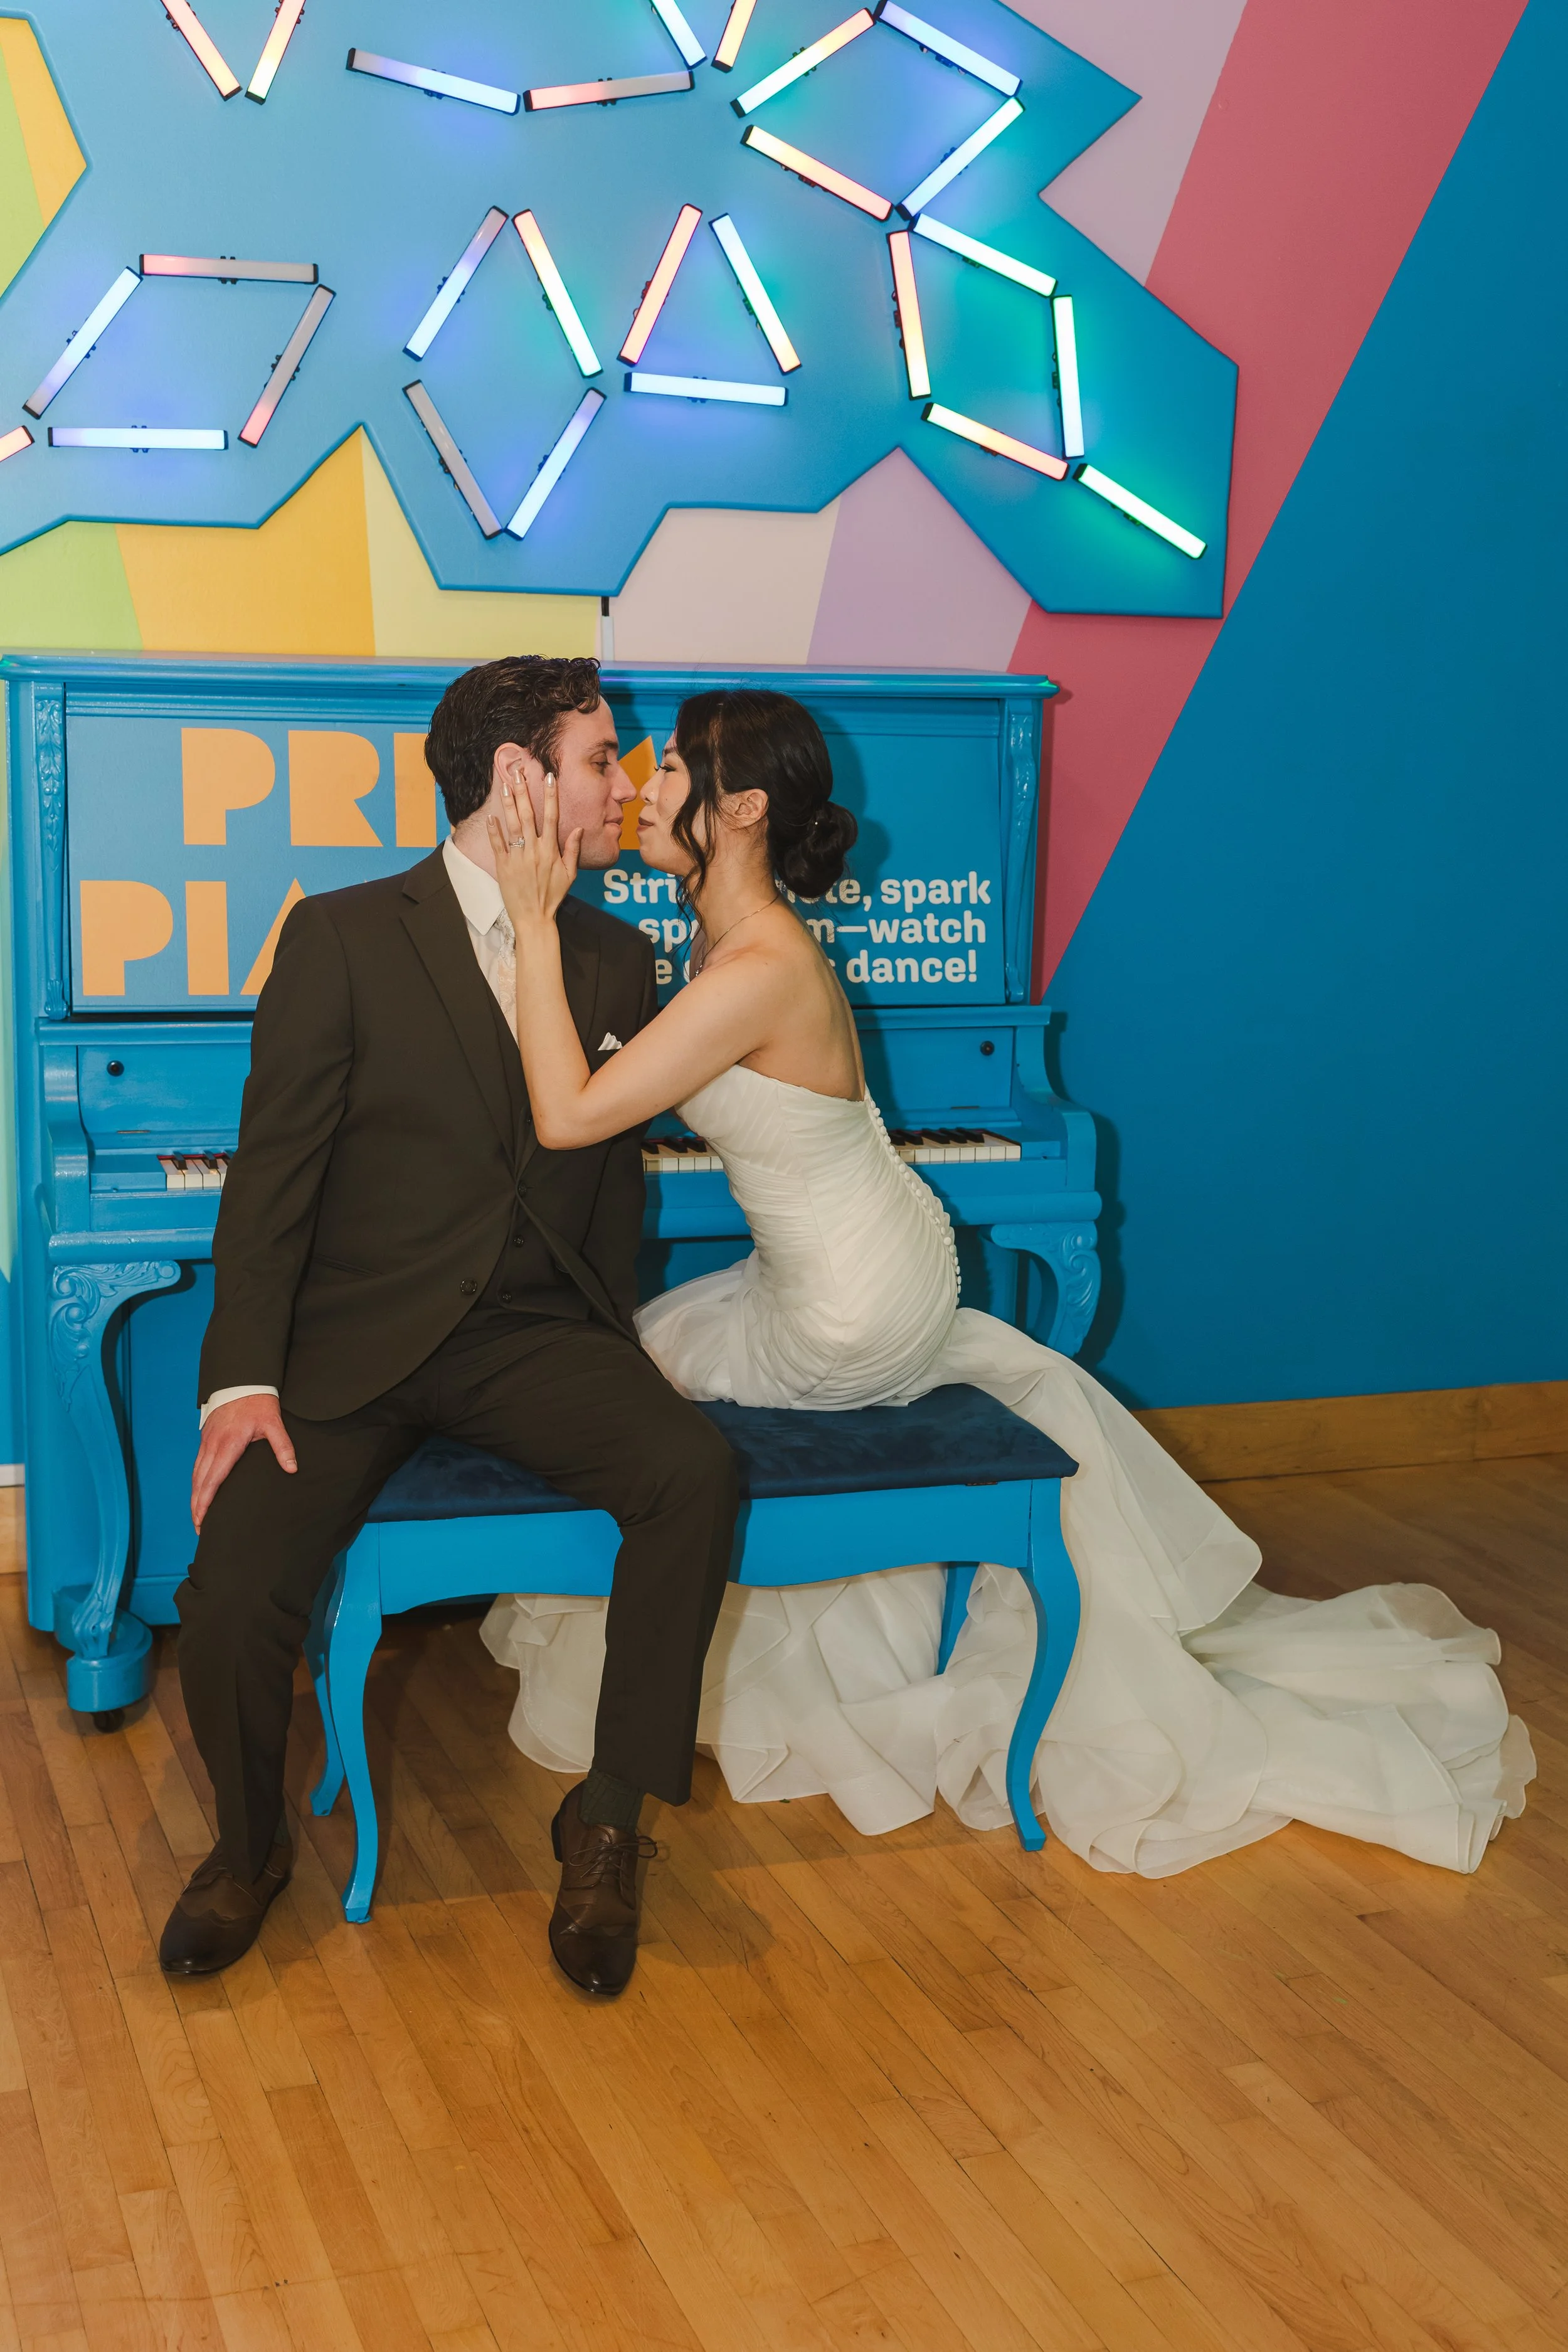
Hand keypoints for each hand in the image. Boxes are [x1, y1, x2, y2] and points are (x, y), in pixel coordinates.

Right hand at [192, 1395, 296, 1533]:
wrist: (242, 1380)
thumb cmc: (258, 1402)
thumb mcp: (273, 1423)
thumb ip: (282, 1446)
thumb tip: (292, 1468)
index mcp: (228, 1445)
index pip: (212, 1480)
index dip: (205, 1503)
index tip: (202, 1520)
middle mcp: (212, 1445)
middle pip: (200, 1482)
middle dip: (197, 1507)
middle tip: (199, 1528)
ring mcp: (206, 1442)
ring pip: (196, 1474)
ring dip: (195, 1496)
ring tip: (197, 1516)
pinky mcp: (206, 1438)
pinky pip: (197, 1464)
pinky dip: (196, 1482)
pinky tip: (199, 1492)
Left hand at [487, 771, 581, 931]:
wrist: (534, 917)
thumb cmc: (553, 896)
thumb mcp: (570, 874)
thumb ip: (572, 850)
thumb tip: (578, 829)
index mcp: (550, 850)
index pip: (552, 817)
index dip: (551, 796)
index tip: (549, 778)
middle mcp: (534, 850)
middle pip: (529, 815)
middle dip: (524, 791)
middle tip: (519, 772)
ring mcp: (517, 857)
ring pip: (512, 825)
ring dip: (508, 804)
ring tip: (504, 785)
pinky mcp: (503, 866)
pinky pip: (497, 844)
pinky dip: (494, 830)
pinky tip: (491, 815)